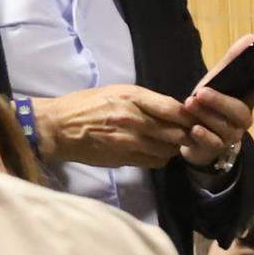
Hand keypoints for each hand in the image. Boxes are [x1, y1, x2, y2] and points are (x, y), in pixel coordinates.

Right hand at [32, 83, 191, 167]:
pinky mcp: (123, 158)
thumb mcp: (116, 92)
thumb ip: (144, 101)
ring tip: (171, 144)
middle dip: (186, 134)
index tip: (196, 118)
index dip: (189, 116)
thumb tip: (172, 110)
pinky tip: (156, 152)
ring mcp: (128, 141)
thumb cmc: (86, 105)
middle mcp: (133, 119)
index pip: (173, 108)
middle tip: (189, 135)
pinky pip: (153, 162)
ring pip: (167, 150)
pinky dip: (160, 158)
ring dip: (173, 148)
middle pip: (175, 132)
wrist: (58, 127)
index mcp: (132, 97)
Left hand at [174, 40, 253, 170]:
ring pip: (226, 127)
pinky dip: (204, 135)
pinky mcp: (216, 148)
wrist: (189, 131)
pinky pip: (213, 143)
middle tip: (201, 91)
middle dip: (222, 102)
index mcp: (249, 98)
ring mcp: (231, 135)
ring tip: (189, 104)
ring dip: (207, 115)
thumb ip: (232, 60)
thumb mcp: (217, 79)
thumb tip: (252, 37)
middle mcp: (244, 118)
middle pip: (242, 112)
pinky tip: (194, 129)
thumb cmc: (209, 102)